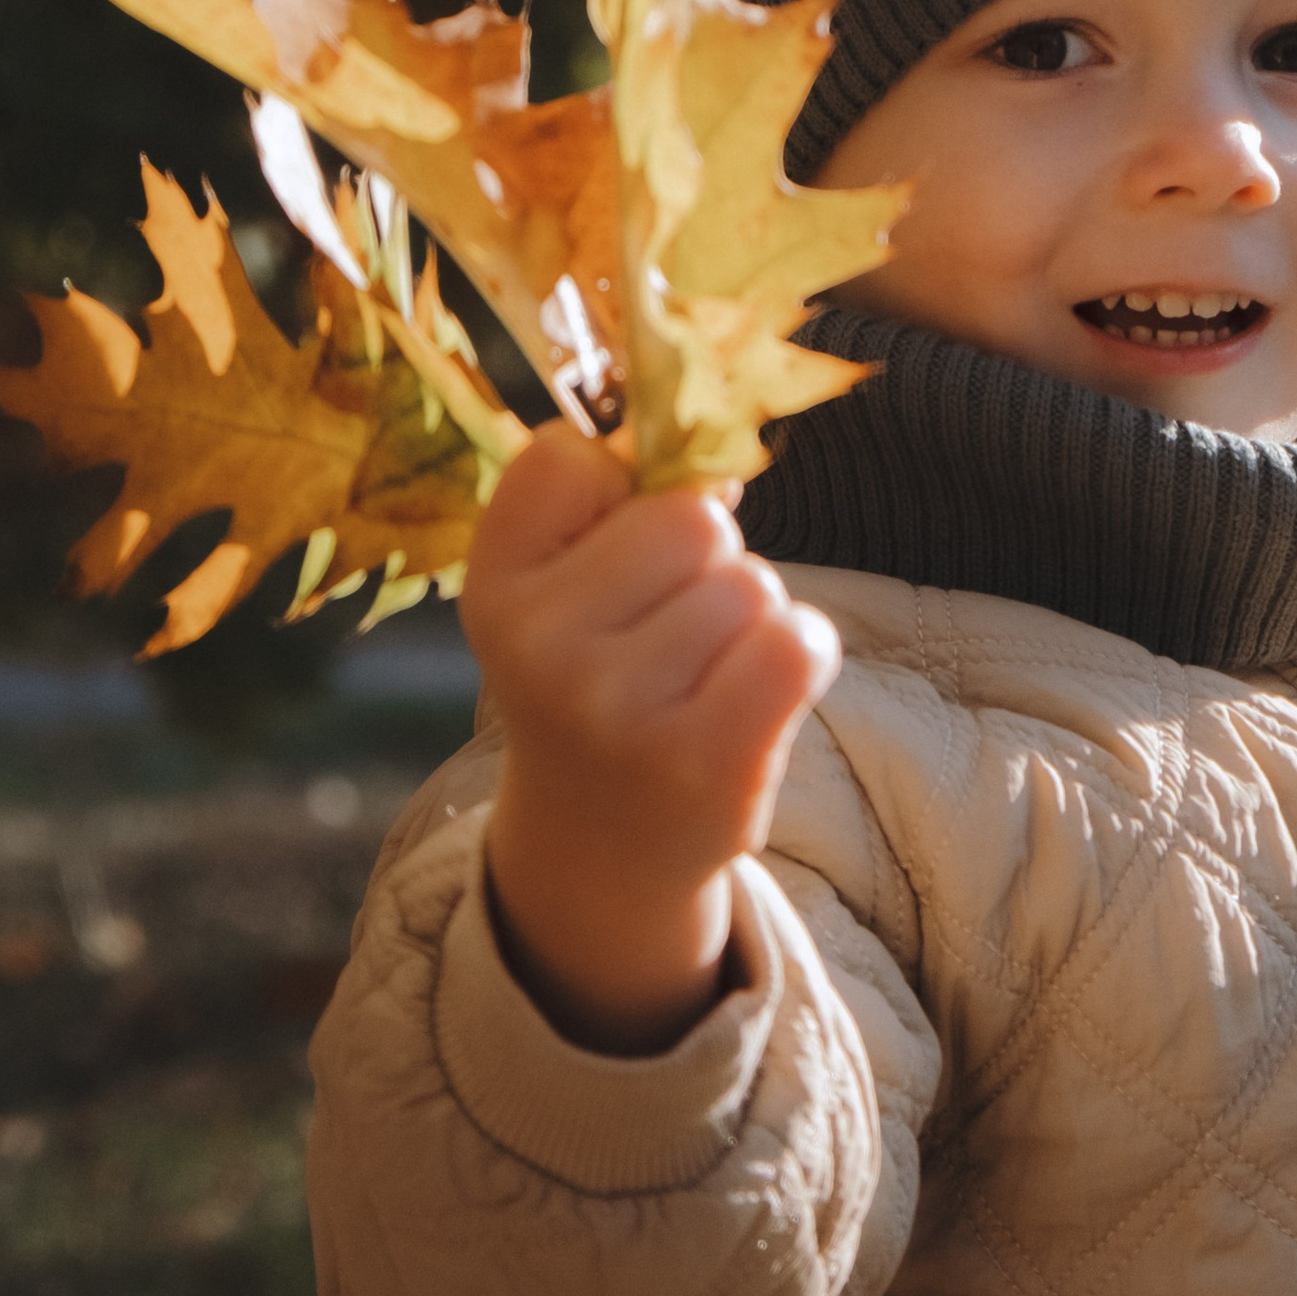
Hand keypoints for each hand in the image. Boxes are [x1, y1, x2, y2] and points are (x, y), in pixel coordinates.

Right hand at [464, 425, 839, 1054]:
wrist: (605, 843)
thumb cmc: (601, 679)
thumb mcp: (562, 589)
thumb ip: (615, 498)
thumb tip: (720, 451)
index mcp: (493, 588)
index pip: (569, 455)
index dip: (617, 487)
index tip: (608, 548)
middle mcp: (540, 649)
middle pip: (691, 517)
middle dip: (705, 557)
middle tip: (672, 630)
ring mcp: (619, 711)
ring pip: (751, 582)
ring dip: (751, 617)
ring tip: (704, 676)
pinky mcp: (706, 761)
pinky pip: (799, 640)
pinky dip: (803, 653)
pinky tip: (756, 697)